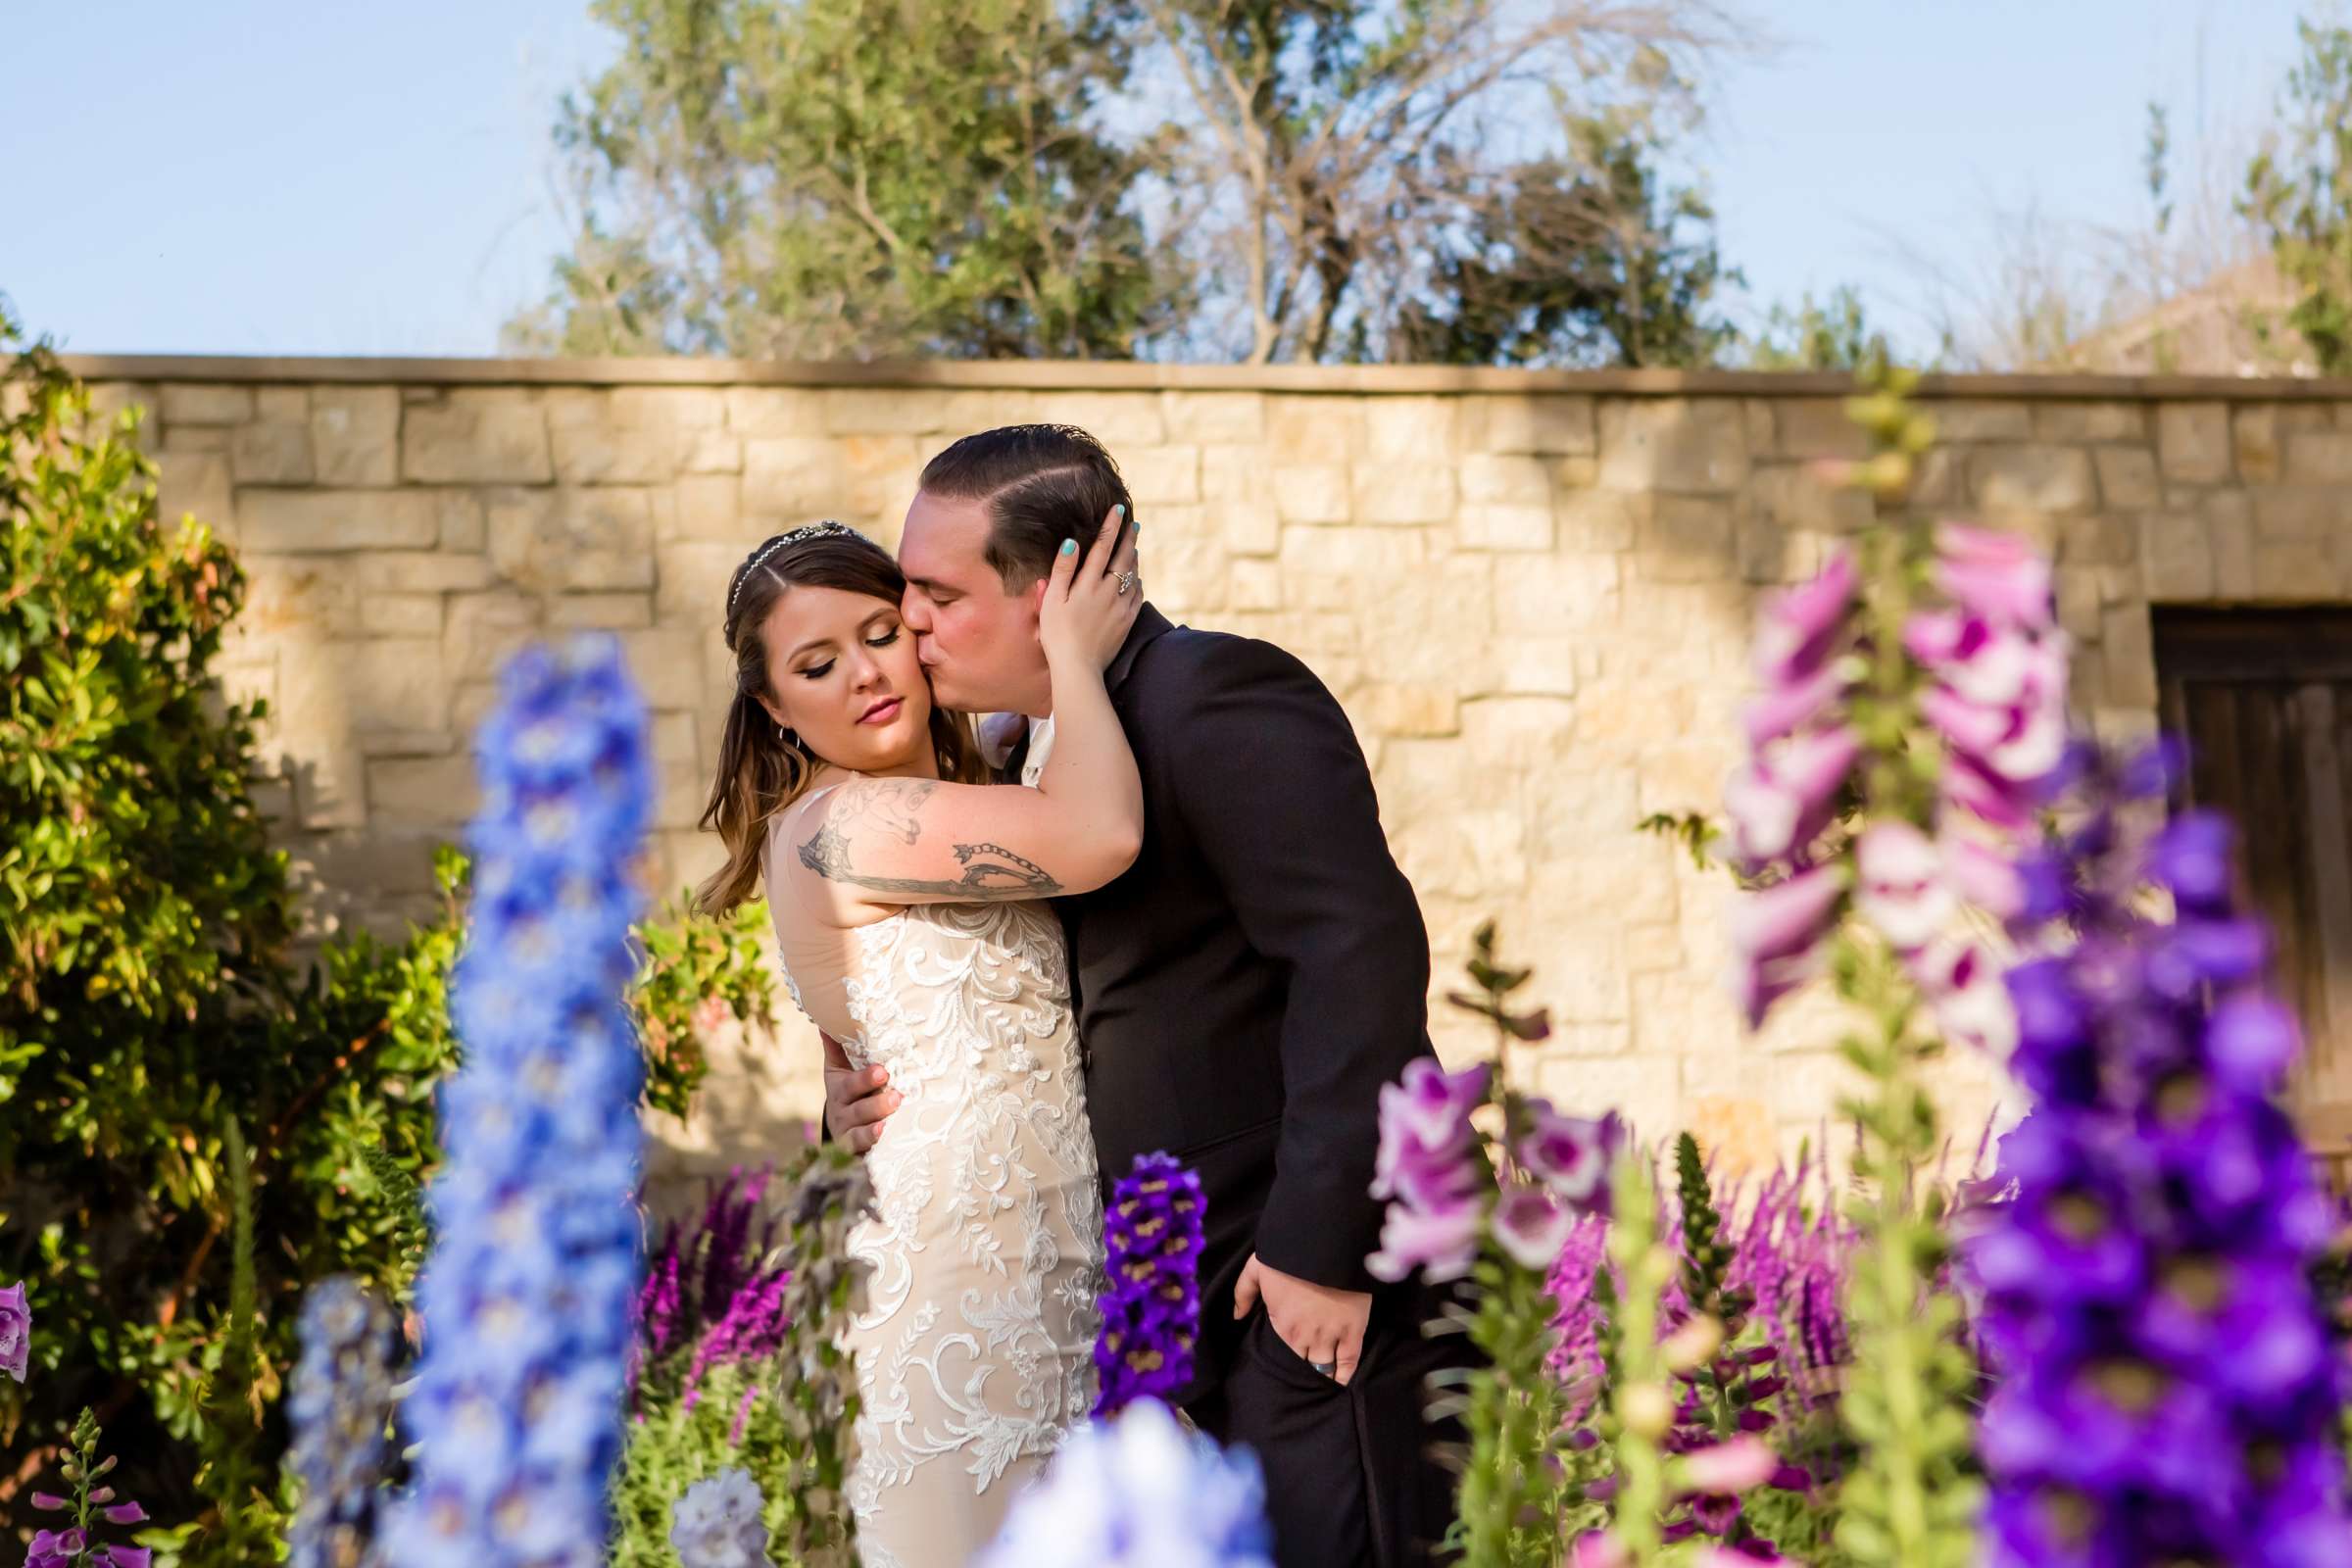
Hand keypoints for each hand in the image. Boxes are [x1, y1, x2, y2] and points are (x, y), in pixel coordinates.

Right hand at [821, 1033, 897, 1153]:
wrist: (843, 1129)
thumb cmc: (848, 1092)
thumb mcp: (839, 1070)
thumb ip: (837, 1047)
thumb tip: (828, 1016)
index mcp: (840, 1089)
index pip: (850, 1084)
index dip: (865, 1079)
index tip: (883, 1071)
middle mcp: (842, 1113)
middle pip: (858, 1110)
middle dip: (876, 1103)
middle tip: (896, 1096)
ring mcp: (849, 1135)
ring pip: (860, 1132)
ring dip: (876, 1126)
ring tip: (892, 1117)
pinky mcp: (857, 1153)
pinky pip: (862, 1151)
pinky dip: (871, 1144)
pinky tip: (883, 1136)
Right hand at [1037, 503, 1141, 671]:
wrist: (1078, 668)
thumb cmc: (1057, 635)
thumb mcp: (1051, 601)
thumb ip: (1062, 571)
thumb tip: (1072, 543)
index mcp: (1088, 584)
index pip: (1102, 547)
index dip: (1111, 527)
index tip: (1118, 509)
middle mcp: (1108, 592)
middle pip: (1123, 558)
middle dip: (1129, 538)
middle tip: (1134, 524)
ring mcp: (1121, 607)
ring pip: (1133, 576)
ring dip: (1134, 559)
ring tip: (1134, 548)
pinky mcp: (1127, 621)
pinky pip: (1137, 596)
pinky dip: (1137, 583)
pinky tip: (1136, 579)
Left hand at [1233, 1253, 1370, 1385]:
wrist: (1326, 1242)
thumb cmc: (1288, 1255)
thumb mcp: (1257, 1268)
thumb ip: (1243, 1293)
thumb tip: (1238, 1315)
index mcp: (1283, 1325)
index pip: (1286, 1352)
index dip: (1290, 1354)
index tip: (1293, 1356)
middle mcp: (1306, 1336)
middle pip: (1306, 1363)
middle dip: (1306, 1364)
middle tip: (1309, 1365)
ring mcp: (1331, 1334)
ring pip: (1326, 1365)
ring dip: (1324, 1372)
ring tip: (1324, 1377)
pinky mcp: (1354, 1329)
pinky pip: (1350, 1360)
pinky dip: (1346, 1373)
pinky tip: (1341, 1380)